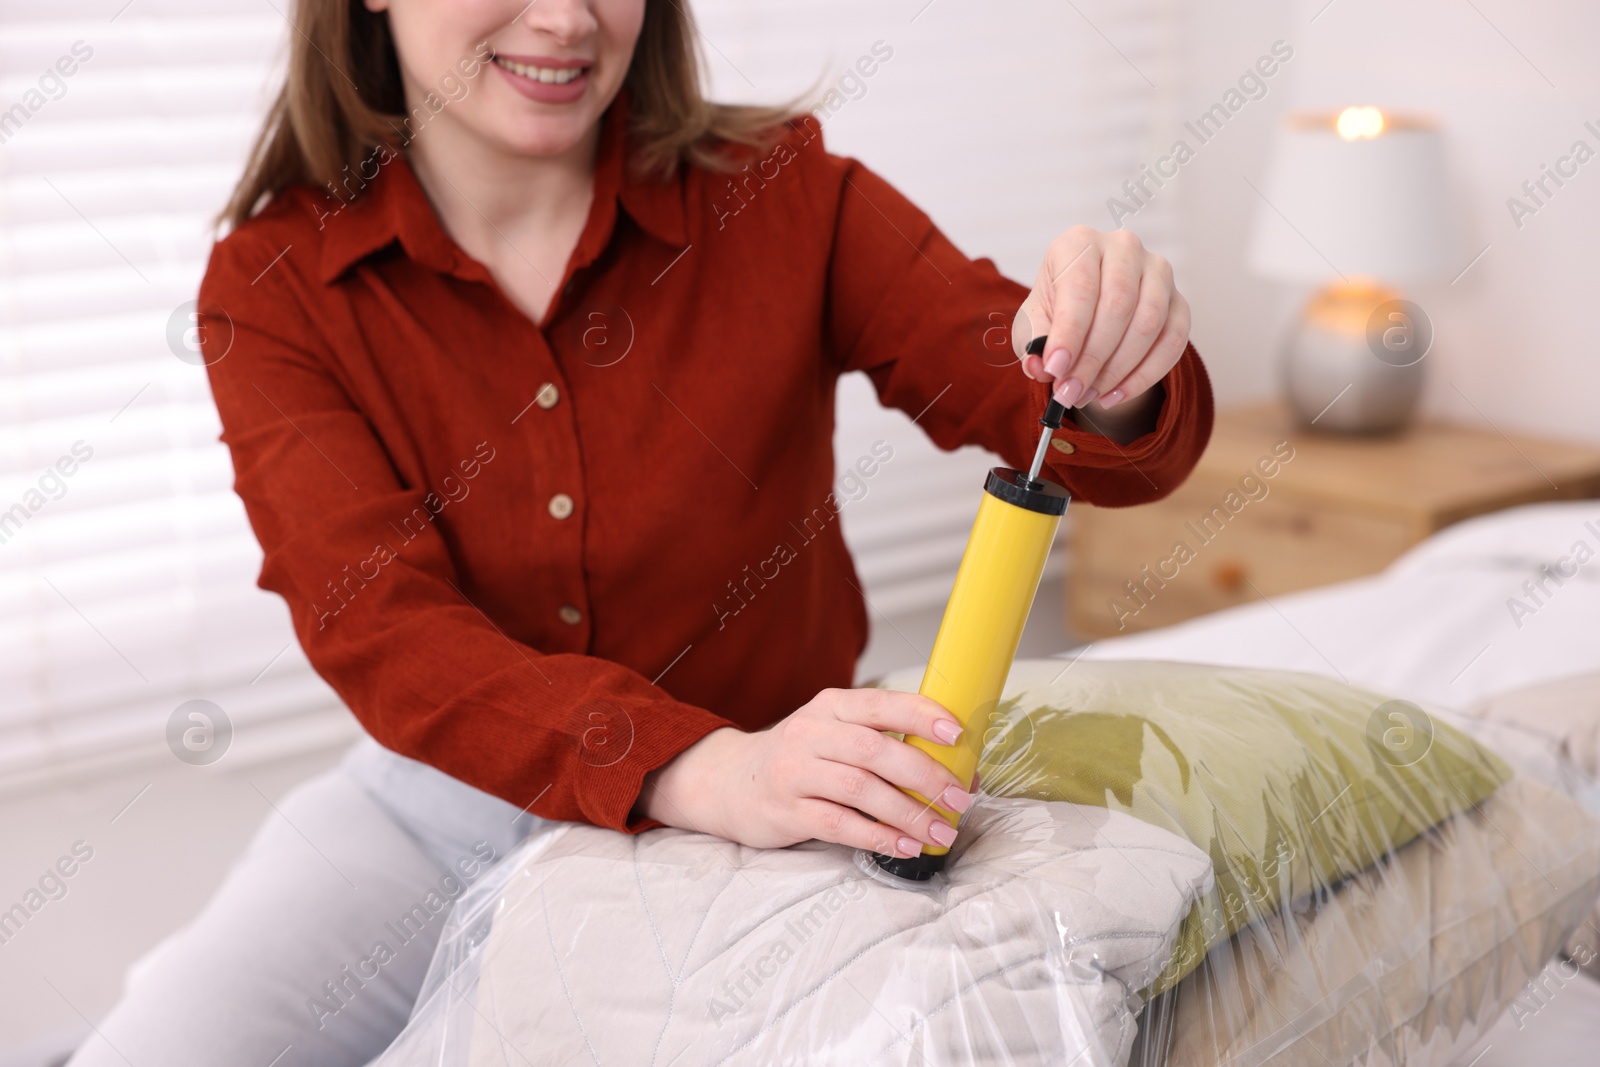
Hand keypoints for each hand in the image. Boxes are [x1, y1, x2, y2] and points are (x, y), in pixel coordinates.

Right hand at [637, 688, 976, 858]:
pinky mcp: (786, 811)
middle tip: (959, 798)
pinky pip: (838, 824)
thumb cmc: (800, 758)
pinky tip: (904, 846)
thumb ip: (884, 743)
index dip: (920, 715)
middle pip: (874, 750)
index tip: (956, 732)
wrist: (729, 782)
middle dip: (924, 774)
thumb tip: (957, 768)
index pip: (880, 704)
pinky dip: (877, 836)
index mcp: (830, 707)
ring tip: (941, 830)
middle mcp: (810, 733)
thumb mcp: (833, 734)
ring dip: (907, 812)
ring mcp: (794, 772)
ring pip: (859, 789)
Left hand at [1011, 226, 1189, 411]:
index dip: (1068, 332)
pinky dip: (1144, 376)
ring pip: (1148, 323)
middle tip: (1070, 392)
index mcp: (1079, 242)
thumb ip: (1033, 343)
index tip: (1056, 369)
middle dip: (1092, 358)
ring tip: (1088, 394)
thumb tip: (1039, 366)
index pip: (1080, 286)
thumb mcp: (1034, 324)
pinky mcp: (1179, 301)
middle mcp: (1123, 247)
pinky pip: (1172, 341)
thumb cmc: (1057, 311)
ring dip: (1117, 369)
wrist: (1089, 313)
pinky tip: (1115, 395)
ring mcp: (1157, 271)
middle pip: (1117, 305)